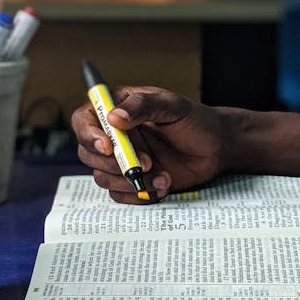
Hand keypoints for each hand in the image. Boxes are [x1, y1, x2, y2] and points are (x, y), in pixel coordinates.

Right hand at [71, 86, 226, 203]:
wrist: (215, 148)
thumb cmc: (194, 120)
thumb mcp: (172, 105)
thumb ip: (143, 106)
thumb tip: (114, 117)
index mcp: (117, 109)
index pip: (84, 119)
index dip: (89, 134)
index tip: (108, 146)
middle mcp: (114, 135)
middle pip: (88, 153)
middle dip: (116, 163)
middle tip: (148, 162)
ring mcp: (121, 160)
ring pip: (103, 177)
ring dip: (132, 181)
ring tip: (164, 175)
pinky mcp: (131, 181)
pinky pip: (120, 195)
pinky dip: (141, 194)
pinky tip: (164, 184)